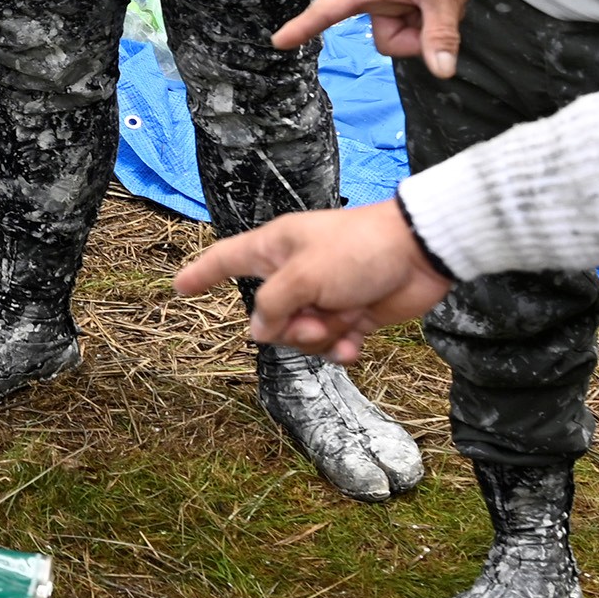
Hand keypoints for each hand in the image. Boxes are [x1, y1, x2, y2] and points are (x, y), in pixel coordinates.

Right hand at [173, 199, 450, 352]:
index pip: (226, 259)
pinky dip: (342, 348)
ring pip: (300, 335)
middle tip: (317, 319)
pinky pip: (331, 344)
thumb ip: (273, 305)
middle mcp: (295, 273)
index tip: (178, 287)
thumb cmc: (357, 250)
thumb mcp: (304, 275)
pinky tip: (357, 345)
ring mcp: (324, 296)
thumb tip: (258, 332)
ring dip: (320, 339)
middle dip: (290, 329)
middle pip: (268, 316)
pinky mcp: (351, 315)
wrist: (420, 253)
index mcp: (275, 249)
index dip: (201, 274)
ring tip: (345, 324)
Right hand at [274, 0, 487, 73]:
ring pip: (406, 35)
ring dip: (428, 26)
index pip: (329, 10)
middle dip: (414, 36)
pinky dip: (434, 19)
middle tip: (435, 11)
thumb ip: (440, 34)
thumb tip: (441, 71)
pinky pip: (417, 24)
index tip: (279, 41)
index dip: (303, 27)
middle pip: (387, 40)